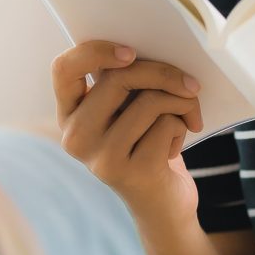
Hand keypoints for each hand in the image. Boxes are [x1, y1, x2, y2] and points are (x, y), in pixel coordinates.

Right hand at [51, 39, 205, 218]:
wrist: (163, 204)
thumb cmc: (148, 144)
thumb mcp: (130, 110)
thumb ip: (126, 82)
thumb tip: (152, 50)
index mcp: (69, 115)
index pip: (64, 69)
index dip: (96, 52)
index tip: (131, 52)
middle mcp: (75, 137)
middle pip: (120, 77)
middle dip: (164, 73)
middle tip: (190, 85)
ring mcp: (100, 157)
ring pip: (150, 100)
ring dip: (182, 103)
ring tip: (185, 118)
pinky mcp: (130, 173)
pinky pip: (167, 125)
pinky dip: (183, 127)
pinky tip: (175, 147)